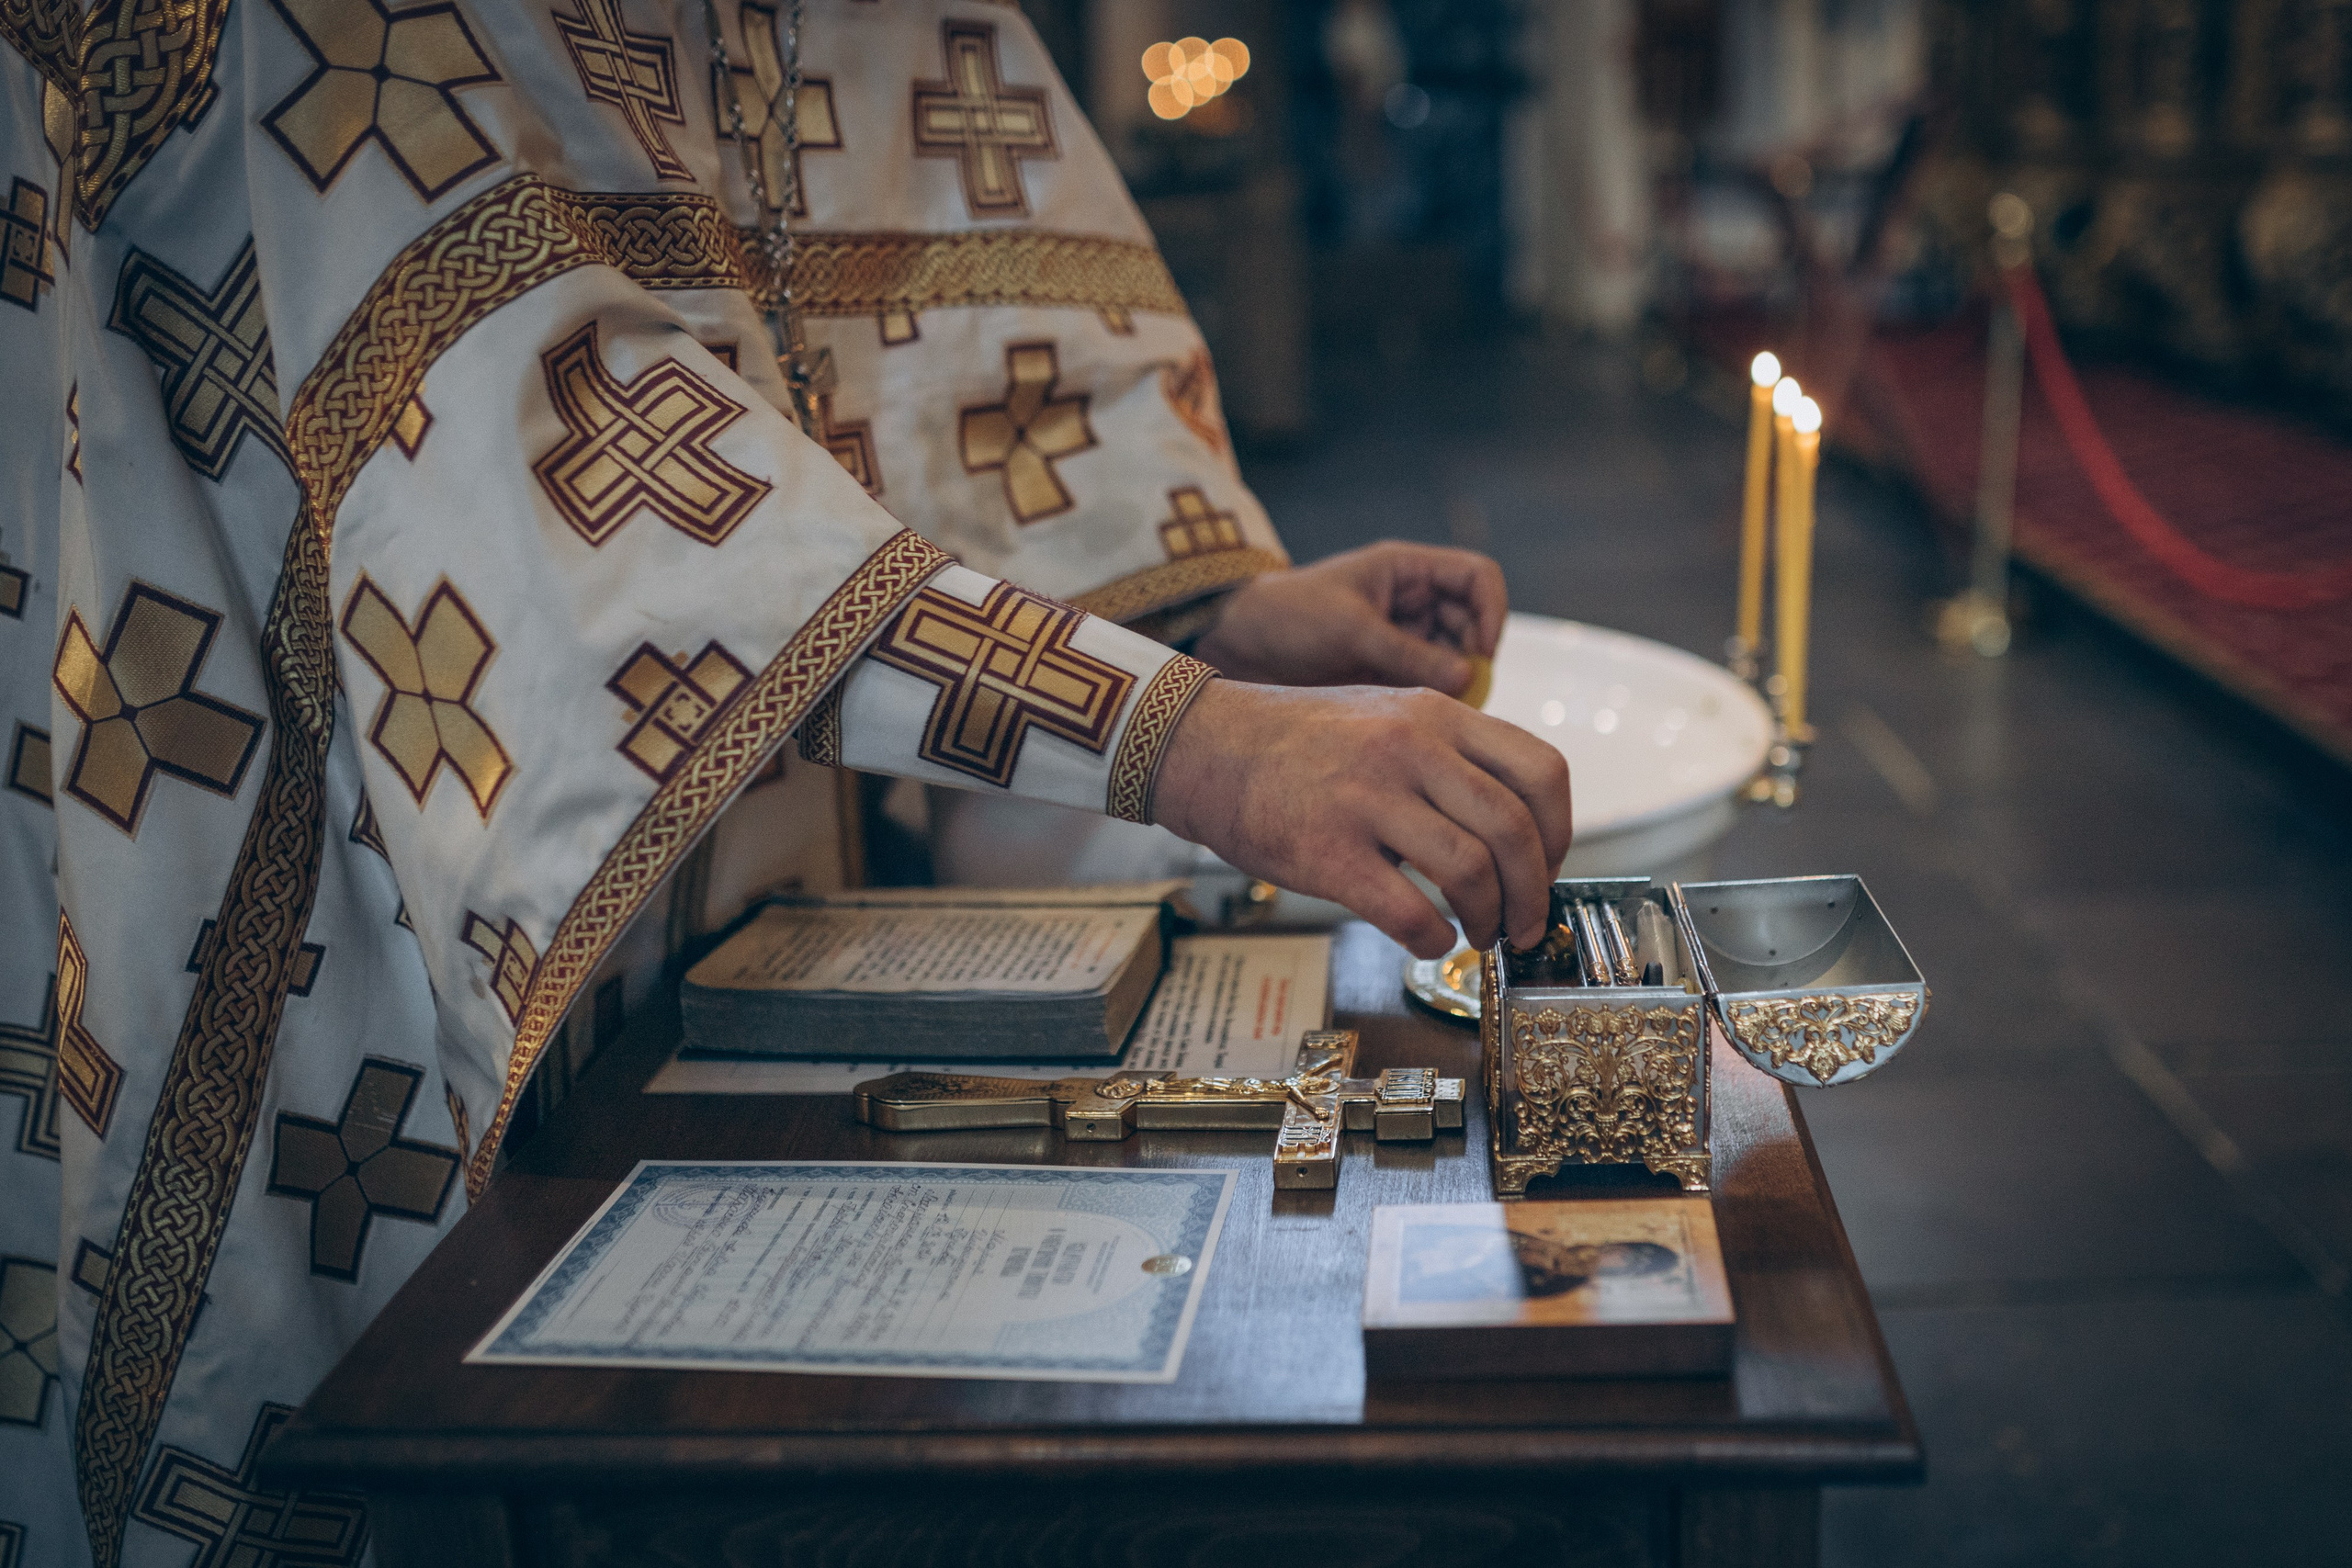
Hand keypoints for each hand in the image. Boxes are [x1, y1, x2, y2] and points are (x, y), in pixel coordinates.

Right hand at [1152, 680, 1572, 957]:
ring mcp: (1368, 799)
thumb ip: (1450, 754)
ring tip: (1478, 933)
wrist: (1207, 747)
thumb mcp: (1388, 714)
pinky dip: (1434, 939)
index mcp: (1437, 715)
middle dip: (1534, 893)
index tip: (1548, 865)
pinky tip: (1429, 939)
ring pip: (1471, 872)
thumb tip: (1515, 828)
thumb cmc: (1299, 742)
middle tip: (1524, 924)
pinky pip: (1410, 911)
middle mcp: (1411, 749)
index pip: (1541, 771)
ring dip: (1489, 919)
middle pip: (1514, 831)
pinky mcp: (1328, 851)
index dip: (1560, 831)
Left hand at [1192, 541, 1505, 693]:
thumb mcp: (1351, 630)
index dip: (1491, 610)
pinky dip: (1433, 702)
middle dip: (1474, 656)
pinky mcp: (1388, 672)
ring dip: (1455, 683)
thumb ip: (1409, 653)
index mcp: (1406, 570)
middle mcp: (1412, 602)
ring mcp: (1402, 638)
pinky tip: (1419, 720)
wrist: (1237, 644)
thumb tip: (1469, 676)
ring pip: (1455, 659)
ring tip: (1438, 709)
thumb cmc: (1288, 617)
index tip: (1480, 651)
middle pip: (1473, 623)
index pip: (1477, 577)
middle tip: (1462, 692)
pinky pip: (1428, 686)